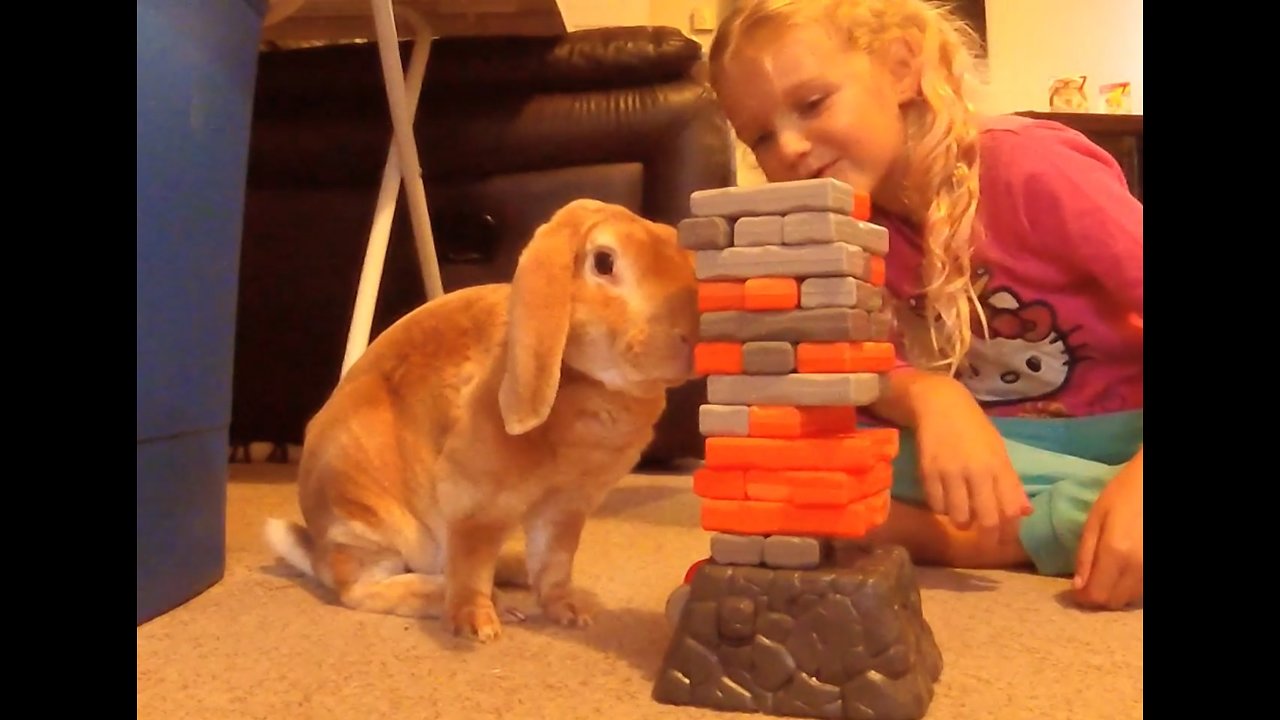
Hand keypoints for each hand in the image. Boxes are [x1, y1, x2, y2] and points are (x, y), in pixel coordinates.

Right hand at [912, 376, 1032, 546]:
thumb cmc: (974, 428)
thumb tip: (1025, 512)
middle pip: (986, 519)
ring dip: (962, 522)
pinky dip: (942, 509)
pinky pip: (936, 505)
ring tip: (963, 519)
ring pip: (959, 517)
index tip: (1006, 539)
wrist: (940, 405)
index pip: (1010, 509)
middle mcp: (977, 471)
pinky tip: (945, 501)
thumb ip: (1011, 483)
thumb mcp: (998, 451)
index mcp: (999, 465)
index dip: (1010, 531)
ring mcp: (951, 472)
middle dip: (987, 537)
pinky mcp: (927, 472)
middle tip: (985, 541)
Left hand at [1073, 447, 1142, 609]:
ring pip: (1130, 600)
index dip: (1083, 598)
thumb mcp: (1095, 520)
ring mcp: (1152, 571)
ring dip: (1116, 594)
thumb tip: (1078, 587)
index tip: (1075, 591)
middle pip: (1114, 602)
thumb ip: (1085, 555)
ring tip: (1108, 575)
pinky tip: (1125, 571)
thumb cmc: (1122, 495)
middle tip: (1090, 583)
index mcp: (1116, 554)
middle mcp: (1138, 568)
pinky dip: (1132, 588)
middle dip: (1098, 597)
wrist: (1152, 484)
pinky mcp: (1159, 569)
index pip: (1097, 595)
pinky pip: (1144, 591)